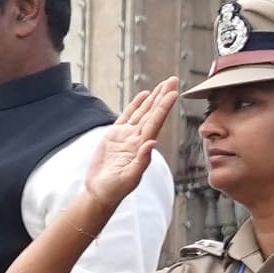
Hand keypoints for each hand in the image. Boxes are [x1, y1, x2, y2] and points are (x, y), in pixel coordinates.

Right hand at [82, 77, 180, 211]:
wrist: (100, 193)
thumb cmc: (115, 189)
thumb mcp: (129, 178)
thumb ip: (141, 161)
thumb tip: (151, 143)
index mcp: (142, 146)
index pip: (156, 122)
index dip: (164, 107)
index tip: (173, 93)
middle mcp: (137, 138)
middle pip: (152, 113)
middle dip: (162, 96)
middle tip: (173, 80)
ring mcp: (126, 136)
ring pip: (142, 112)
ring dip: (152, 98)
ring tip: (162, 84)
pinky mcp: (113, 136)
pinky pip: (127, 117)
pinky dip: (135, 105)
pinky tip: (143, 95)